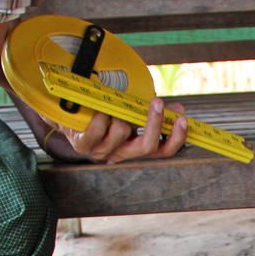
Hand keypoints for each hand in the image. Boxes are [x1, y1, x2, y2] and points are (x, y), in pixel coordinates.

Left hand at [58, 98, 187, 162]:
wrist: (71, 110)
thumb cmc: (106, 110)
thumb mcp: (132, 111)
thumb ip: (154, 112)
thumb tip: (178, 108)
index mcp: (137, 147)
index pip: (164, 150)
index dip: (176, 138)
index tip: (183, 119)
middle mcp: (122, 153)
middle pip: (147, 147)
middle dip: (153, 124)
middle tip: (157, 102)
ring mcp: (103, 151)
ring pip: (122, 132)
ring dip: (120, 113)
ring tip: (114, 102)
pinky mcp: (83, 146)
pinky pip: (96, 131)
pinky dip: (100, 116)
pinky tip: (100, 108)